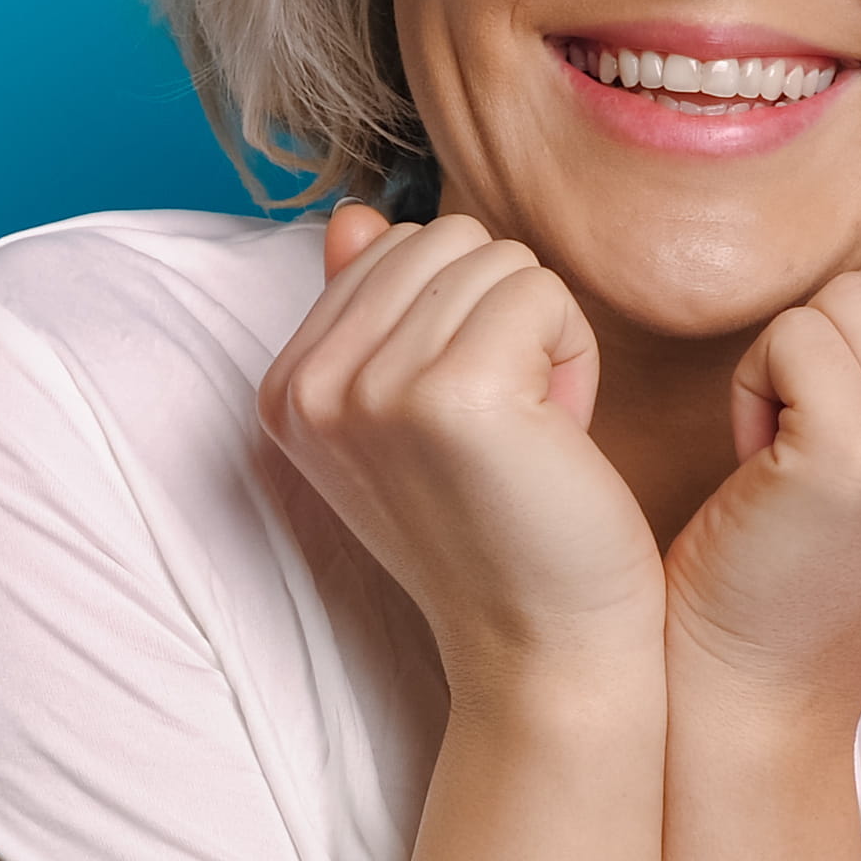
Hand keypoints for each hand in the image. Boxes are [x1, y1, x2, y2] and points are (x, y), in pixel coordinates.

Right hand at [261, 206, 668, 690]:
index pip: (389, 247)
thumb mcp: (410, 412)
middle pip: (443, 239)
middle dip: (498, 313)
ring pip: (497, 261)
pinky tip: (559, 435)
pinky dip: (573, 354)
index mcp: (286, 388)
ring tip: (530, 435)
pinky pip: (542, 293)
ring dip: (540, 336)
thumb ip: (371, 309)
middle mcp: (311, 387)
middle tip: (506, 426)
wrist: (542, 646)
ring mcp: (373, 390)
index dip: (455, 319)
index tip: (463, 420)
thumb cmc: (497, 526)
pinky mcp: (455, 394)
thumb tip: (353, 214)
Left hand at [663, 241, 860, 721]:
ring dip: (793, 362)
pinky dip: (754, 385)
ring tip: (797, 454)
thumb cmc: (831, 546)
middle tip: (825, 440)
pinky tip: (766, 466)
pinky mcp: (859, 455)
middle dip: (838, 339)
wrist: (765, 671)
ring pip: (844, 297)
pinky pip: (791, 333)